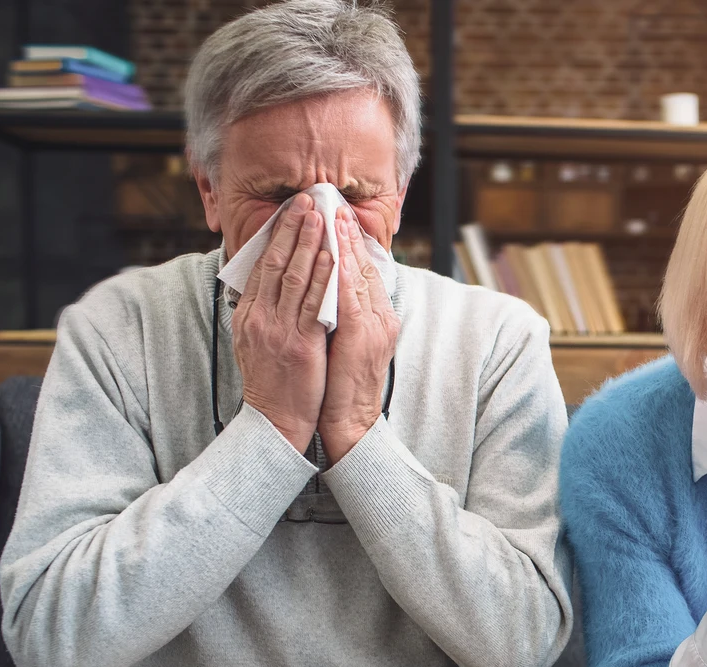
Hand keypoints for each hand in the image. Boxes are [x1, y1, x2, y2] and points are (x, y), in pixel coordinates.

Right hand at [232, 193, 333, 451]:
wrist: (275, 422)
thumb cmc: (272, 384)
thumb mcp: (255, 343)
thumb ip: (262, 314)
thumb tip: (269, 287)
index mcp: (249, 316)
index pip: (263, 266)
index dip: (278, 236)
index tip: (291, 212)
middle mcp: (260, 318)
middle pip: (276, 263)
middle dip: (292, 229)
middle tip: (306, 200)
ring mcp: (279, 330)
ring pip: (295, 277)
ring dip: (309, 243)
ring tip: (320, 216)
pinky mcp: (300, 344)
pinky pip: (313, 303)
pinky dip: (323, 276)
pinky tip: (332, 256)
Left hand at [317, 206, 400, 462]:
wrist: (349, 423)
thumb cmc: (340, 385)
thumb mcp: (345, 343)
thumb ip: (341, 315)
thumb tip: (325, 289)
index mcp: (377, 318)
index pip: (363, 271)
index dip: (350, 242)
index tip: (335, 216)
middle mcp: (381, 317)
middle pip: (364, 266)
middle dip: (347, 234)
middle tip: (331, 204)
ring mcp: (375, 326)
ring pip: (359, 276)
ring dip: (344, 244)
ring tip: (330, 217)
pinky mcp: (363, 337)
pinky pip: (351, 297)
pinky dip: (341, 272)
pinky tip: (331, 253)